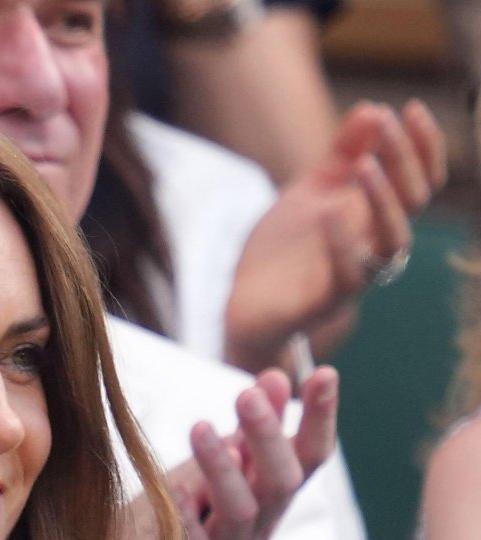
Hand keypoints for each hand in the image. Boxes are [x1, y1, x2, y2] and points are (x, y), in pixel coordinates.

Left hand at [107, 367, 337, 539]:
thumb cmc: (201, 536)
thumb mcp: (229, 481)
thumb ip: (252, 436)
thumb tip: (277, 377)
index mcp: (270, 502)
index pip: (309, 458)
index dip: (320, 418)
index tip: (324, 374)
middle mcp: (256, 531)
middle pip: (280, 484)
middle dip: (268, 437)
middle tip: (248, 394)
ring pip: (239, 515)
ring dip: (223, 469)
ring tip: (201, 428)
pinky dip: (185, 518)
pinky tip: (171, 486)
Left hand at [225, 100, 446, 372]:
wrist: (245, 303)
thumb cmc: (285, 248)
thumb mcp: (312, 189)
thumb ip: (342, 154)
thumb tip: (372, 110)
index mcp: (374, 216)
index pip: (420, 180)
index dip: (423, 146)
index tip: (410, 108)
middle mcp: (373, 244)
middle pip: (413, 203)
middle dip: (404, 160)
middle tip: (386, 125)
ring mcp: (354, 274)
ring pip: (393, 242)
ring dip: (384, 201)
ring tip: (366, 166)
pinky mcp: (325, 303)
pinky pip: (350, 278)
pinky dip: (344, 245)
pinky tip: (330, 215)